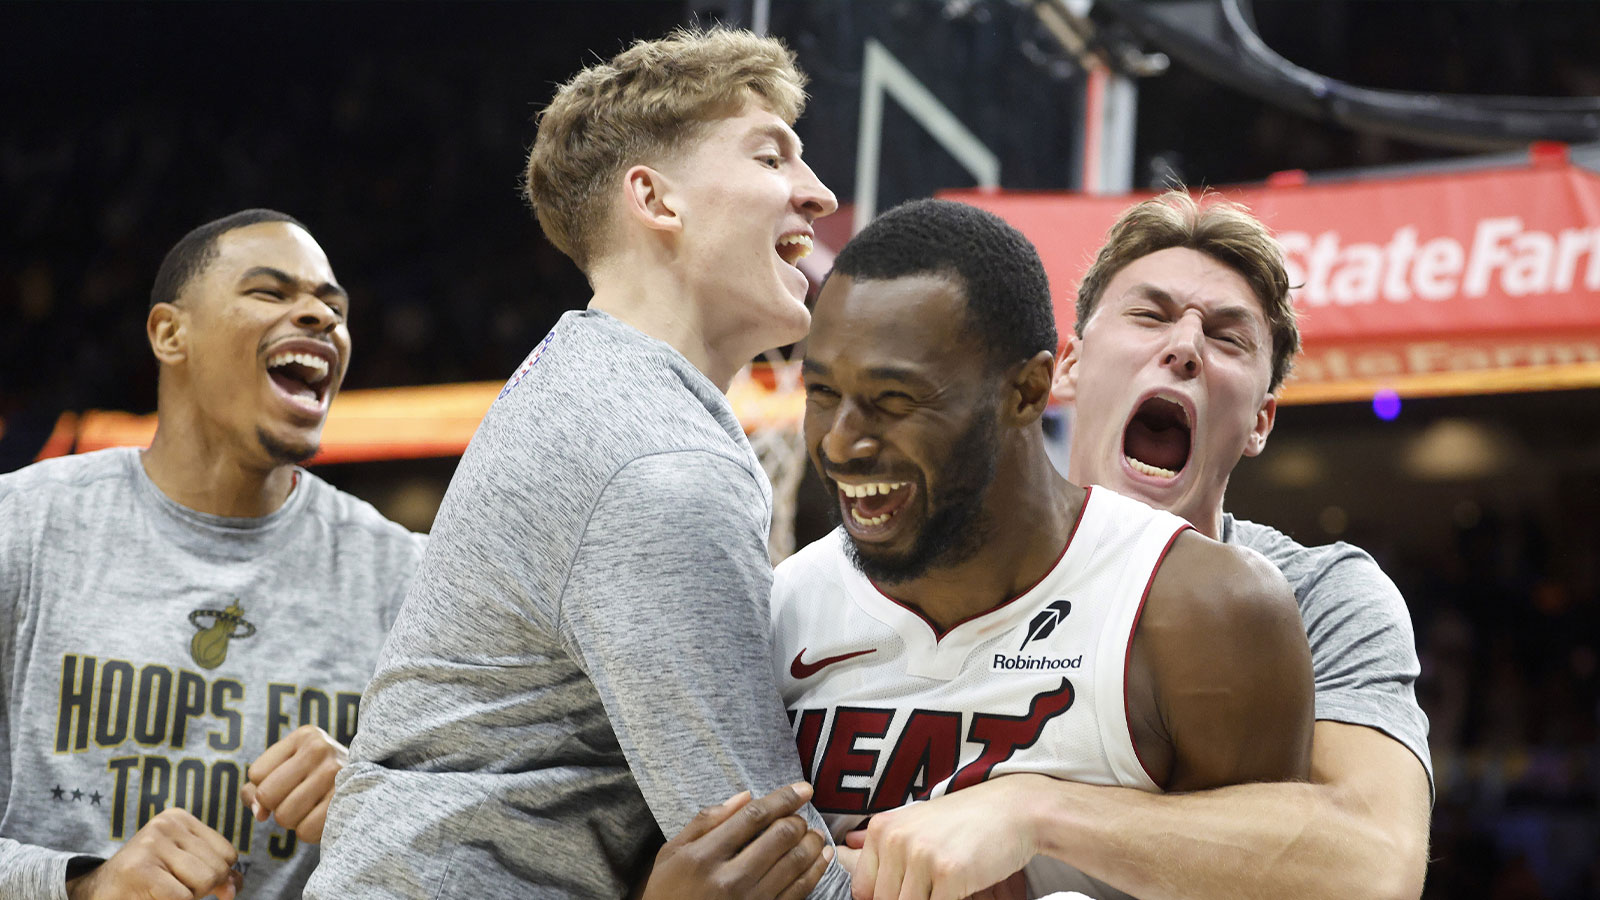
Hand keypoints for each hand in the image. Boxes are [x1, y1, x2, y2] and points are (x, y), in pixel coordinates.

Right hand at [65, 807, 240, 899]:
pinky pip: (182, 897)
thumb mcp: (183, 867)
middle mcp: (166, 825)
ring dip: (188, 897)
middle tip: (172, 888)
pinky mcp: (140, 870)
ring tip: (161, 890)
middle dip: (202, 889)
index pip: (227, 853)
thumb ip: (214, 872)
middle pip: (218, 868)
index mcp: (178, 818)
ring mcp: (152, 845)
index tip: (190, 881)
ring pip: (204, 882)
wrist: (96, 893)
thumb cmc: (144, 881)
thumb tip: (236, 886)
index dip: (218, 876)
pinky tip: (152, 897)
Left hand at [240, 724, 346, 843]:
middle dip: (276, 806)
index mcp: (305, 736)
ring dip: (293, 821)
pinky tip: (322, 818)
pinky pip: (306, 831)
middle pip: (268, 795)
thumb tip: (260, 814)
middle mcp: (321, 749)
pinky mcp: (346, 801)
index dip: (264, 787)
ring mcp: (337, 774)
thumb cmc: (317, 777)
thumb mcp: (288, 769)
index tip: (286, 785)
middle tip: (297, 801)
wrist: (369, 781)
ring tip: (311, 808)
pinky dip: (308, 832)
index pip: (257, 773)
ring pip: (285, 816)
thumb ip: (258, 790)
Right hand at [636, 782, 834, 899]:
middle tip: (801, 815)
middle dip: (798, 820)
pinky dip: (815, 871)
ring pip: (794, 862)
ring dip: (812, 842)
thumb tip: (745, 796)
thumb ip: (706, 821)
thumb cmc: (667, 892)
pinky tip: (822, 857)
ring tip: (814, 834)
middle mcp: (729, 878)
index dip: (783, 798)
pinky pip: (798, 891)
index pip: (753, 816)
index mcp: (704, 856)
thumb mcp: (672, 853)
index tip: (802, 789)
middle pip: (779, 836)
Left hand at [849, 775, 1046, 899]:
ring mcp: (921, 856)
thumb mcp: (916, 820)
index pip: (863, 889)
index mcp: (882, 829)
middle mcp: (895, 839)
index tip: (907, 894)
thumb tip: (846, 846)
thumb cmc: (966, 820)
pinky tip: (961, 895)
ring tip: (947, 891)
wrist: (1015, 810)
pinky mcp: (948, 873)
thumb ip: (883, 841)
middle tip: (932, 892)